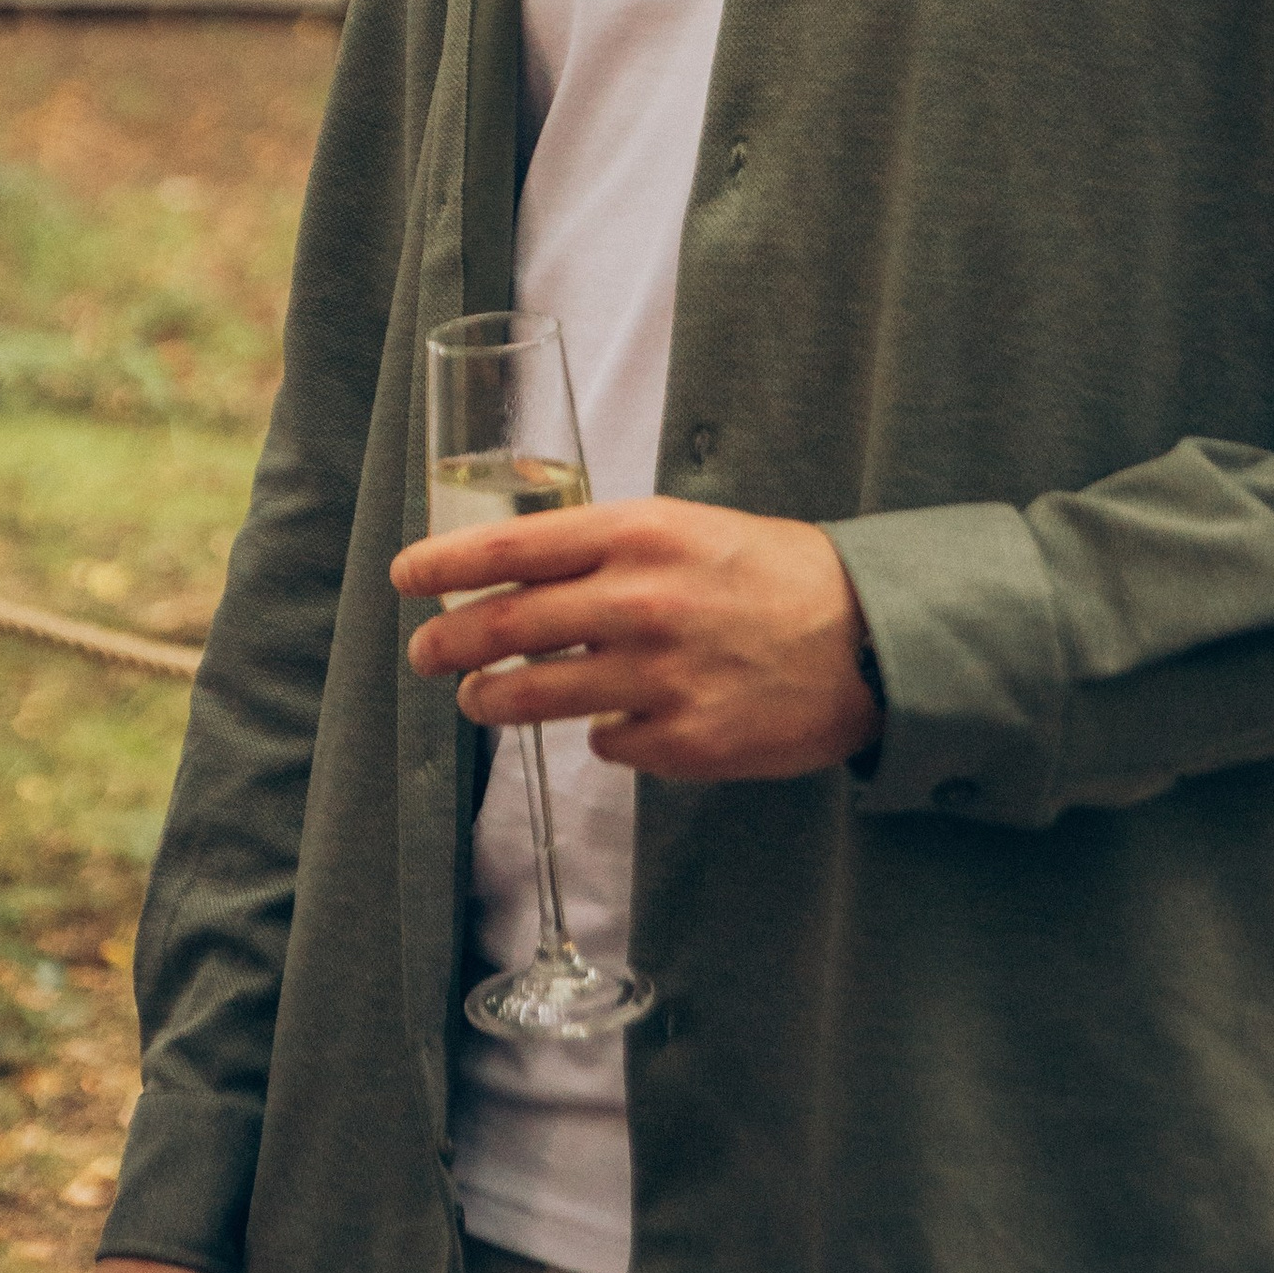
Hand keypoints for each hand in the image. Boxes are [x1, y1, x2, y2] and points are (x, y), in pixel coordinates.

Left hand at [392, 495, 879, 782]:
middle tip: (425, 655)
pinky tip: (619, 720)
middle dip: (451, 645)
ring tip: (482, 698)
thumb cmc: (772, 573)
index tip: (405, 576)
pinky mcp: (683, 742)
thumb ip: (608, 551)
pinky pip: (608, 742)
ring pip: (539, 697)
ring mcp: (659, 678)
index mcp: (639, 534)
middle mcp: (640, 603)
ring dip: (497, 699)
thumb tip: (525, 577)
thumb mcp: (687, 530)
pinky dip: (602, 732)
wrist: (867, 638)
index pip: (514, 548)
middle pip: (509, 628)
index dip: (446, 563)